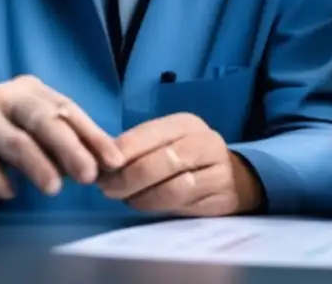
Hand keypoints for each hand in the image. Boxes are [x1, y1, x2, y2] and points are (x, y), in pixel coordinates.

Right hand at [0, 75, 124, 199]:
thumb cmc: (9, 131)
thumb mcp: (39, 130)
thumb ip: (70, 142)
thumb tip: (106, 165)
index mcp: (33, 91)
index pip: (68, 110)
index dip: (93, 136)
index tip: (114, 161)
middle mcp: (6, 98)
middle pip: (42, 120)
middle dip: (68, 148)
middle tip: (87, 175)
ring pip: (14, 141)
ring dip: (36, 165)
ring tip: (54, 189)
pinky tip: (11, 192)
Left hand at [97, 113, 259, 215]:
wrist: (233, 179)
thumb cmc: (187, 158)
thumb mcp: (166, 142)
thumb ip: (137, 148)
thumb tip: (97, 161)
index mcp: (187, 123)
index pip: (151, 133)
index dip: (122, 151)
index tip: (100, 166)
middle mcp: (205, 142)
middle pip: (163, 160)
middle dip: (128, 177)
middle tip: (106, 188)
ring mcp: (216, 171)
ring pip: (173, 187)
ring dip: (141, 196)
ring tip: (124, 198)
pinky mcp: (218, 198)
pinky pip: (182, 205)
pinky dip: (157, 207)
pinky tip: (144, 205)